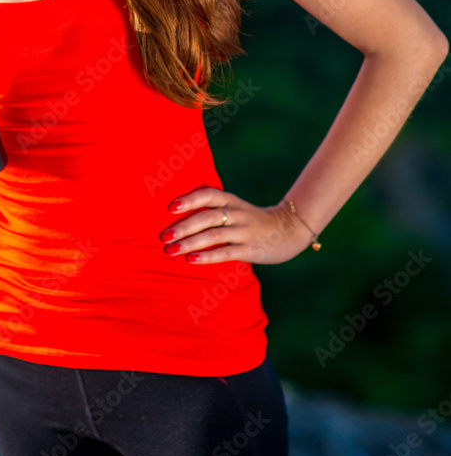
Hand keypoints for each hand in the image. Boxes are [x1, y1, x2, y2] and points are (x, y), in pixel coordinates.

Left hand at [158, 186, 314, 264]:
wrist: (290, 229)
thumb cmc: (254, 221)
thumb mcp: (237, 208)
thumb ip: (215, 210)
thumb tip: (181, 216)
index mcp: (232, 200)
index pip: (208, 194)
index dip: (189, 199)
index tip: (170, 207)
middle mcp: (237, 213)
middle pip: (207, 216)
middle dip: (183, 226)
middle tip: (163, 235)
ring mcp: (245, 231)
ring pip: (214, 234)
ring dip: (190, 242)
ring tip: (171, 250)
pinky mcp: (251, 249)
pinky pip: (226, 252)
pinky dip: (207, 256)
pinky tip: (191, 260)